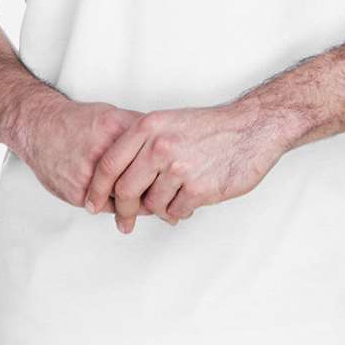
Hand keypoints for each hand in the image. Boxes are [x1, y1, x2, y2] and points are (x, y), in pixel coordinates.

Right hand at [10, 94, 158, 219]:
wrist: (39, 128)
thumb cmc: (77, 122)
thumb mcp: (111, 115)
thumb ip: (136, 129)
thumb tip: (164, 141)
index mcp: (115, 129)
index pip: (151, 153)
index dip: (165, 168)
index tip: (174, 177)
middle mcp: (103, 152)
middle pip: (141, 180)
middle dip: (156, 194)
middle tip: (167, 202)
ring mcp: (89, 175)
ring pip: (125, 199)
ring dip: (138, 205)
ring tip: (151, 206)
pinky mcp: (78, 193)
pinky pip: (106, 207)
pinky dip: (117, 207)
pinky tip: (126, 206)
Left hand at [83, 101, 287, 233]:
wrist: (252, 128)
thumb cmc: (211, 127)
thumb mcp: (169, 123)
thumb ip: (142, 146)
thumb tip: (116, 178)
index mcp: (148, 127)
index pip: (109, 164)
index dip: (96, 189)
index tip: (92, 204)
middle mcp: (159, 146)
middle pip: (124, 190)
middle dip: (123, 211)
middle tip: (124, 221)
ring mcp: (179, 168)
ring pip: (151, 205)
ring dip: (159, 208)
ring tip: (174, 197)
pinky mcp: (198, 188)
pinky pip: (175, 212)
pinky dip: (178, 211)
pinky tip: (189, 199)